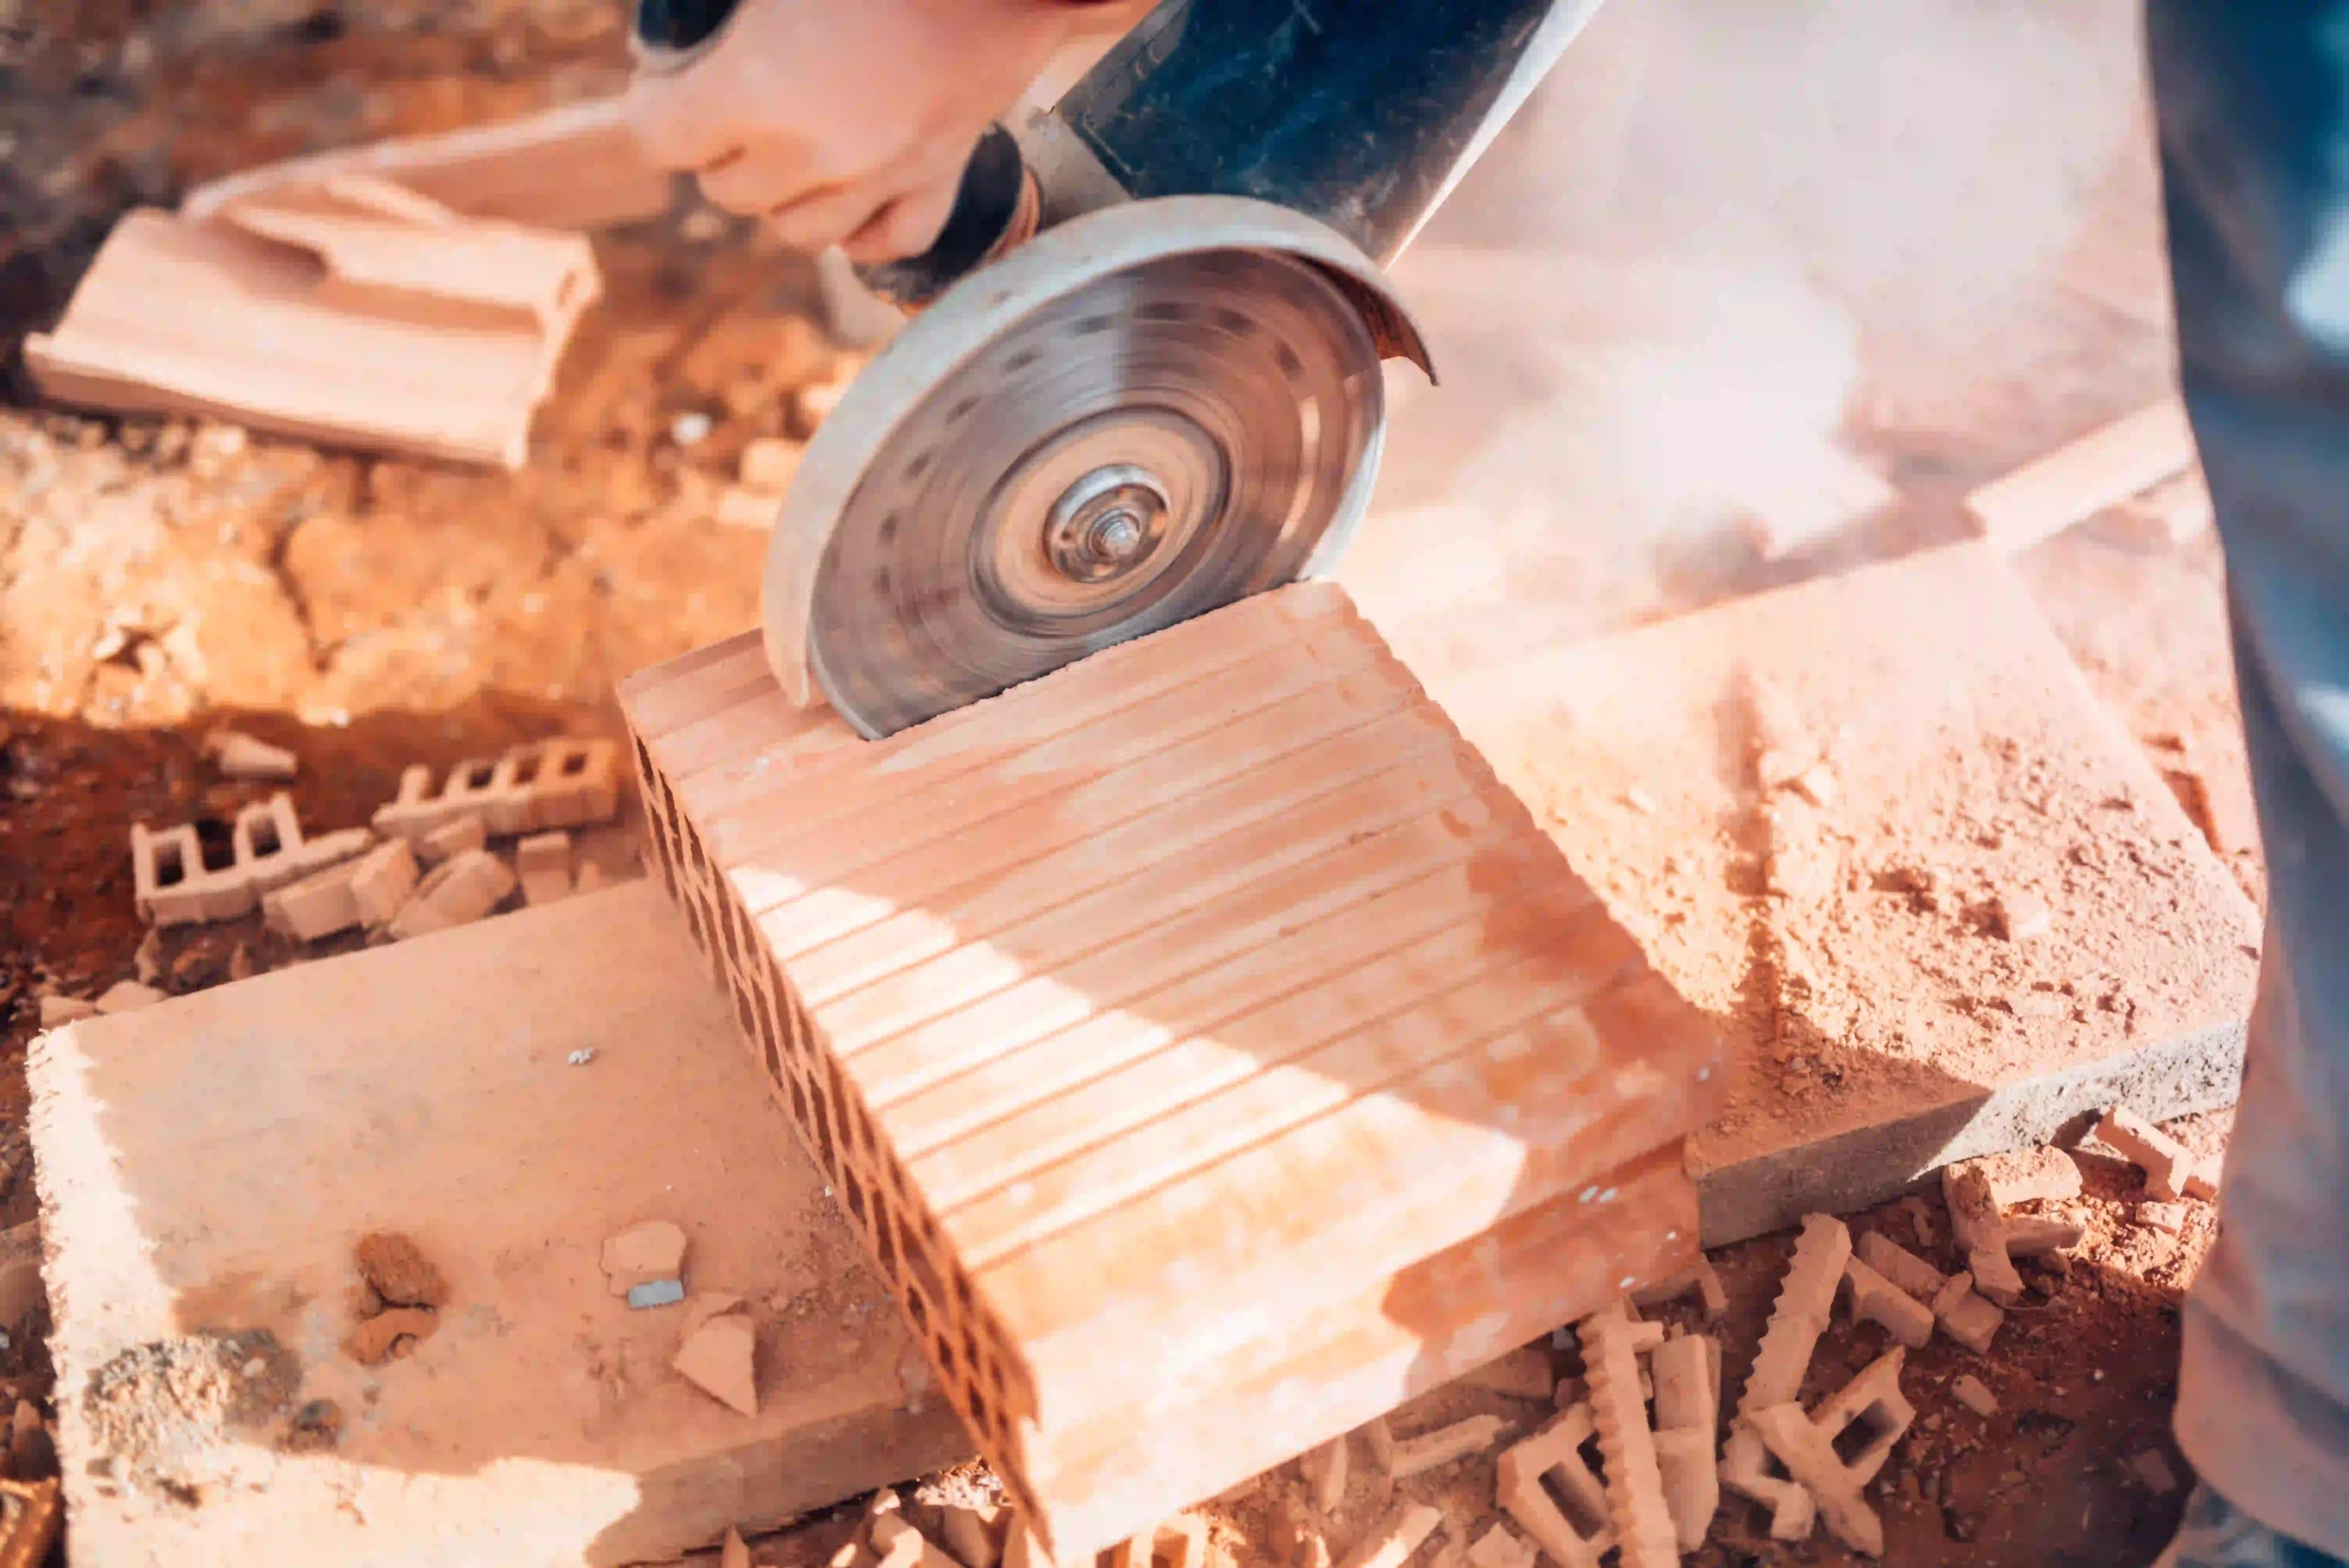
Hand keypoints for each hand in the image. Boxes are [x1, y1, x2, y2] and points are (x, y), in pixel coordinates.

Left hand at [630, 0, 1143, 262]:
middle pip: (727, 191)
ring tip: (786, 151)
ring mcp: (880, 175)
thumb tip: (680, 19)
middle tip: (728, 109)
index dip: (657, 106)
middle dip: (718, 151)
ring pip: (799, 230)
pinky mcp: (939, 178)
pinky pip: (888, 241)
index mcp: (753, 88)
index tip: (667, 84)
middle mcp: (812, 151)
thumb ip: (717, 2)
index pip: (662, 138)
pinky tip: (853, 194)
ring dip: (782, 196)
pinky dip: (863, 230)